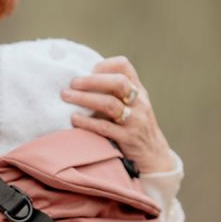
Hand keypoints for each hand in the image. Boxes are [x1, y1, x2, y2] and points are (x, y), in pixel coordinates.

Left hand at [60, 55, 174, 173]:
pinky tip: (74, 118)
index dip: (104, 66)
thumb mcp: (133, 106)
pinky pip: (105, 127)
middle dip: (92, 81)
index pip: (124, 66)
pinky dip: (87, 122)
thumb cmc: (135, 128)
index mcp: (139, 90)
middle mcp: (139, 102)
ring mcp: (135, 120)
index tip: (87, 71)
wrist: (154, 155)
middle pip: (117, 82)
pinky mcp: (127, 138)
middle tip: (72, 83)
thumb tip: (82, 84)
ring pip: (110, 104)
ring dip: (85, 99)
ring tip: (67, 97)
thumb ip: (115, 95)